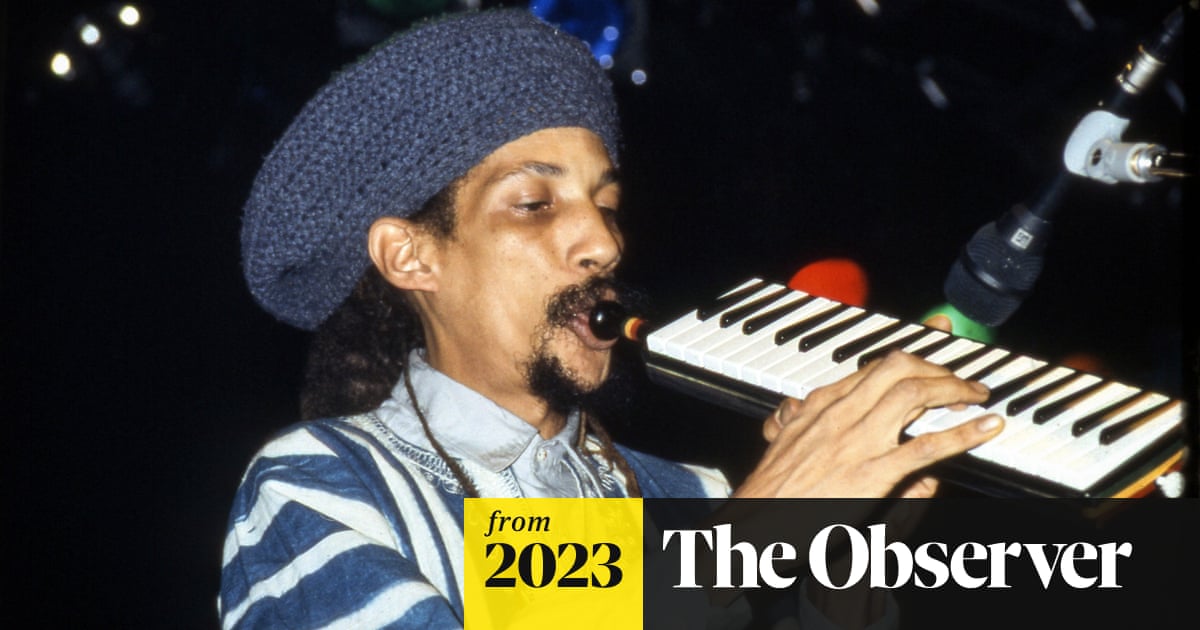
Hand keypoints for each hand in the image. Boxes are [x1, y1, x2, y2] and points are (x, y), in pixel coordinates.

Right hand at [736, 348, 1002, 498]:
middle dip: (936, 365)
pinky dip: (963, 433)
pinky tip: (987, 427)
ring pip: (913, 394)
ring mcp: (857, 441)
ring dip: (953, 389)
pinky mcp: (871, 472)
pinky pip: (925, 446)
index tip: (936, 340)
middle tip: (960, 379)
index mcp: (820, 405)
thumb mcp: (782, 443)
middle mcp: (840, 413)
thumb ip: (796, 421)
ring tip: (977, 396)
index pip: (873, 365)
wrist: (753, 523)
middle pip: (897, 367)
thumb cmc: (768, 490)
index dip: (911, 352)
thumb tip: (800, 408)